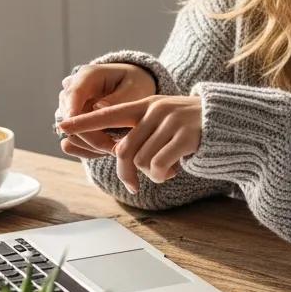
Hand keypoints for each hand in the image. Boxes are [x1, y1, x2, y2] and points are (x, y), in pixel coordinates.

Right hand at [56, 63, 156, 158]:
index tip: (75, 128)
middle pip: (69, 116)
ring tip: (114, 151)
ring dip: (89, 143)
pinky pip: (75, 138)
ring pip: (70, 130)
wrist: (132, 88)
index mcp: (88, 76)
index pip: (74, 93)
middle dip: (88, 134)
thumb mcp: (135, 88)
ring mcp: (70, 107)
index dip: (73, 111)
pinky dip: (89, 147)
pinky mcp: (73, 122)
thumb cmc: (136, 85)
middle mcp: (74, 90)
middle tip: (112, 149)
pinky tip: (106, 152)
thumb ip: (119, 98)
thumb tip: (97, 107)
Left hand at [58, 95, 201, 193]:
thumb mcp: (164, 122)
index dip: (84, 122)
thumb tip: (118, 156)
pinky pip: (159, 165)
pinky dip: (163, 175)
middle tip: (133, 186)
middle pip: (124, 150)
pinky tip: (175, 169)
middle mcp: (156, 110)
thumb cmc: (192, 128)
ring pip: (142, 160)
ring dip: (152, 174)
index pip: (108, 114)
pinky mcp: (185, 136)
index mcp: (146, 105)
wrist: (229, 122)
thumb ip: (142, 133)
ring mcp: (171, 121)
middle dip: (125, 173)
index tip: (61, 127)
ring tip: (168, 168)